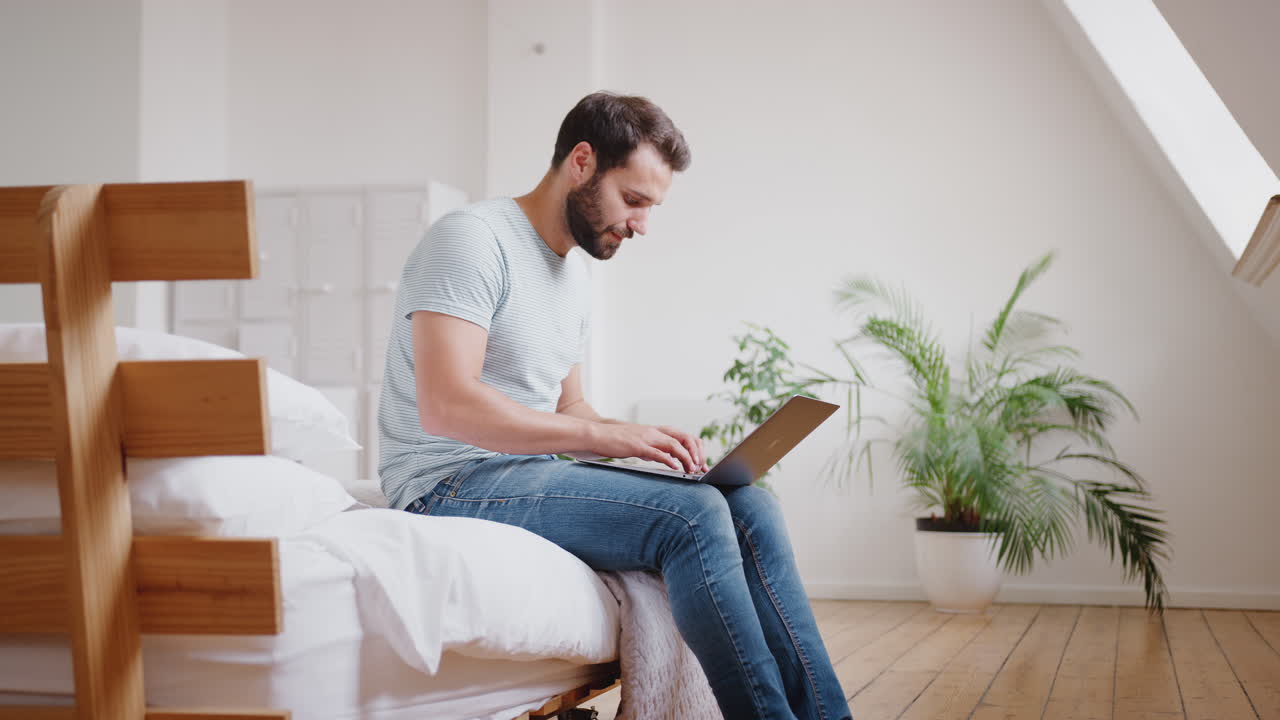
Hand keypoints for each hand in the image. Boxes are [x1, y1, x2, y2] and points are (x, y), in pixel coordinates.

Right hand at [589, 422, 705, 472]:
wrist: (597, 435)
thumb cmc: (616, 441)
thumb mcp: (640, 444)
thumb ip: (653, 450)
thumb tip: (663, 459)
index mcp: (657, 431)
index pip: (684, 437)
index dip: (696, 449)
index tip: (701, 463)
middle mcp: (655, 432)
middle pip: (685, 438)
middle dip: (697, 453)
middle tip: (700, 467)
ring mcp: (647, 438)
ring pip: (675, 445)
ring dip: (687, 458)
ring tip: (692, 469)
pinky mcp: (638, 446)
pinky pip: (658, 453)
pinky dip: (670, 460)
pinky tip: (676, 468)